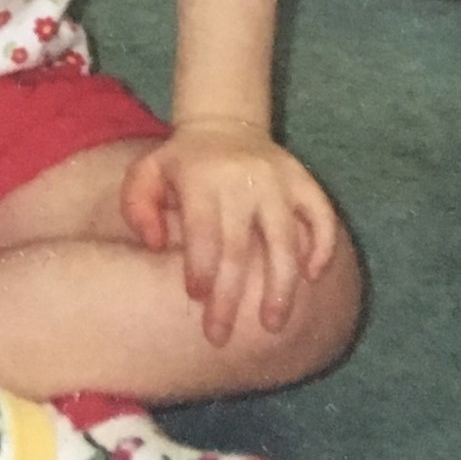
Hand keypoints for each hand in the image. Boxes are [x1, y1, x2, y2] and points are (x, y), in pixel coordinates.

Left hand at [120, 120, 339, 346]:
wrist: (224, 122)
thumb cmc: (181, 163)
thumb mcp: (146, 172)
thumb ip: (138, 205)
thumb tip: (155, 243)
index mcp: (202, 178)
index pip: (204, 231)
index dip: (201, 268)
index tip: (196, 298)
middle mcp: (243, 180)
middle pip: (240, 247)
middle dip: (230, 296)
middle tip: (219, 337)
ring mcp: (278, 181)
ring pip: (286, 239)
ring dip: (281, 286)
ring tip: (273, 325)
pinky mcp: (304, 181)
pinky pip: (322, 216)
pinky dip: (322, 247)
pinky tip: (312, 278)